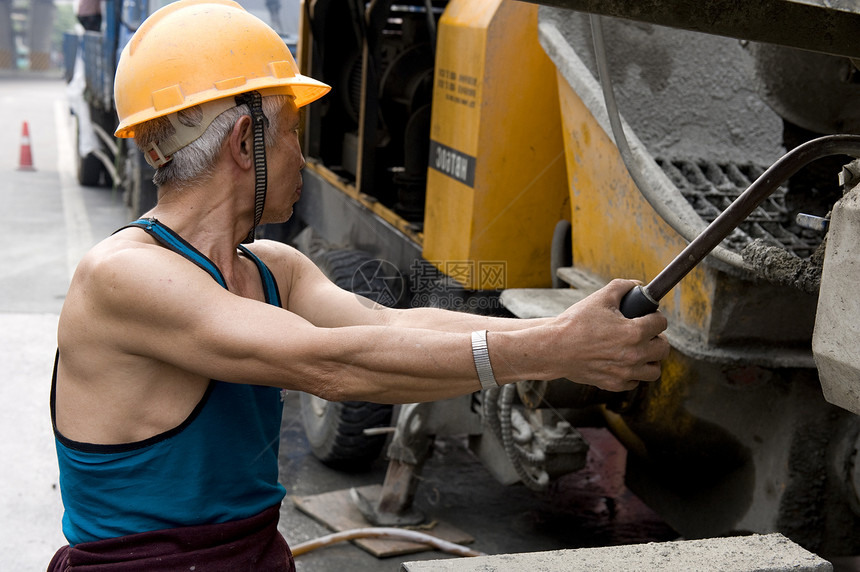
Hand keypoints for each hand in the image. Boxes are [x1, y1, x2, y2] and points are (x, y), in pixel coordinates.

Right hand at [553, 279, 669, 391]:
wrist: (554, 348)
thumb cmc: (575, 323)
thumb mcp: (600, 298)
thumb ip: (623, 287)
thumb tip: (638, 286)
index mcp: (634, 332)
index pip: (661, 323)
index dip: (655, 316)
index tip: (648, 316)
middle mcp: (634, 355)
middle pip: (663, 348)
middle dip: (657, 338)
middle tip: (646, 333)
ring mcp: (625, 372)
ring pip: (654, 370)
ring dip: (650, 359)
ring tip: (639, 350)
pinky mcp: (614, 384)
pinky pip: (635, 382)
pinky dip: (633, 373)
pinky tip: (622, 362)